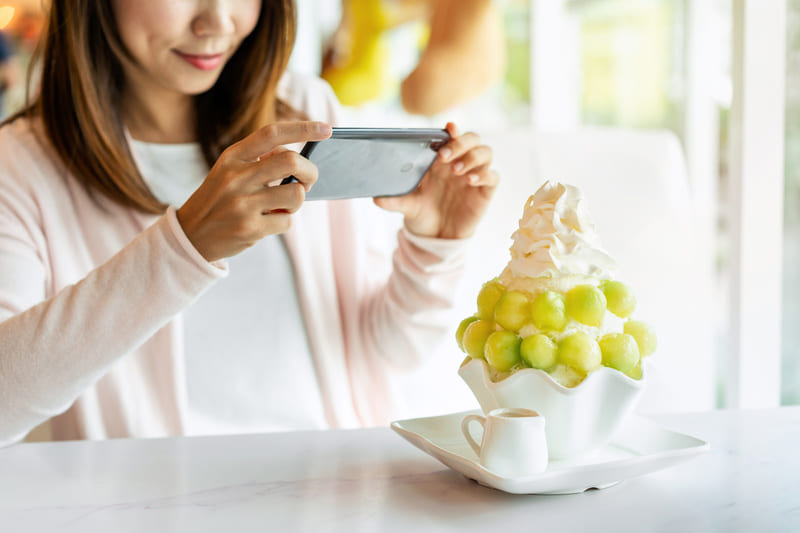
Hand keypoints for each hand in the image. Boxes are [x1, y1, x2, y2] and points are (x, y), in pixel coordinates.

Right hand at [176, 122, 331, 261]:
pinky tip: (266, 223)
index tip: (326, 129)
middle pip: (291, 161)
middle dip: (310, 172)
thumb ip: (258, 160)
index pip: (272, 133)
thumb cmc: (218, 200)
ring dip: (297, 202)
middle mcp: (236, 177)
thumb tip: (297, 155)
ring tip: (282, 206)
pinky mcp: (249, 228)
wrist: (190, 236)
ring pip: (296, 195)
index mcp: (232, 157)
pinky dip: (283, 222)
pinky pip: (287, 222)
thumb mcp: (228, 172)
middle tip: (307, 181)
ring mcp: (242, 203)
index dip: (303, 129)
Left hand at [374, 122, 497, 238]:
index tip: (448, 128)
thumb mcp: (407, 206)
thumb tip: (376, 199)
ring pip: (485, 152)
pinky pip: (493, 176)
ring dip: (472, 157)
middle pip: (472, 139)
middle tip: (444, 156)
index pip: (451, 136)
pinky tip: (470, 181)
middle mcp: (460, 162)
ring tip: (457, 170)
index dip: (452, 130)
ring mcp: (474, 175)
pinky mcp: (484, 191)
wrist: (436, 237)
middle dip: (460, 143)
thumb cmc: (422, 214)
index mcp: (441, 159)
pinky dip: (484, 174)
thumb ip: (394, 201)